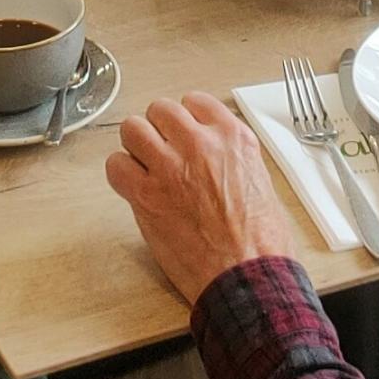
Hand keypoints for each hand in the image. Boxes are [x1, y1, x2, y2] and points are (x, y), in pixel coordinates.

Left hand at [105, 94, 295, 305]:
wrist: (248, 277)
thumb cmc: (260, 243)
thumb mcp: (262, 183)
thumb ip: (233, 161)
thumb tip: (217, 159)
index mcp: (234, 139)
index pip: (196, 102)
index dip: (186, 118)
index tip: (183, 131)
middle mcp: (201, 145)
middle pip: (161, 110)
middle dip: (159, 128)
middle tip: (162, 150)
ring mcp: (171, 167)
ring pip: (133, 129)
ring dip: (136, 146)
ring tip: (145, 166)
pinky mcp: (147, 195)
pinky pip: (116, 165)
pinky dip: (121, 173)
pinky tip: (133, 187)